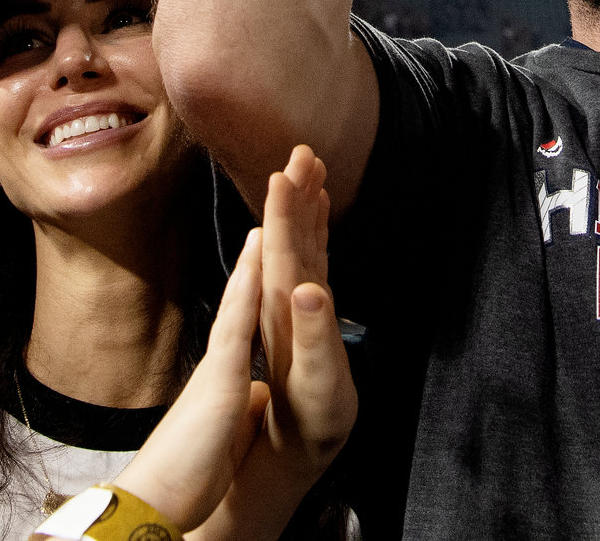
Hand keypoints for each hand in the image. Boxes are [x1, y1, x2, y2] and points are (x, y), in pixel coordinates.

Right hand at [112, 229, 269, 531]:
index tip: (271, 241)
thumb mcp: (217, 428)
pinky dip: (247, 286)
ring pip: (242, 296)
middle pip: (246, 295)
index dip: (261, 279)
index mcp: (225, 375)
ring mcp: (219, 366)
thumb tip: (243, 397)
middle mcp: (221, 362)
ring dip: (259, 251)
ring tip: (274, 205)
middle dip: (264, 251)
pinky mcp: (220, 380)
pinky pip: (237, 323)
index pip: (248, 317)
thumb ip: (228, 403)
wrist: (157, 501)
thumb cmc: (185, 474)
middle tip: (277, 204)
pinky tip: (257, 252)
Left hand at [249, 146, 355, 473]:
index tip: (286, 171)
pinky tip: (318, 212)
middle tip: (304, 151)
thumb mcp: (313, 382)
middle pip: (288, 240)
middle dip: (296, 196)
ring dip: (304, 209)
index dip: (285, 212)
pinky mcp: (306, 316)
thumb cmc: (305, 419)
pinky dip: (314, 234)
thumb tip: (309, 289)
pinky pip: (309, 262)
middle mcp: (284, 304)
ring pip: (298, 247)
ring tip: (311, 170)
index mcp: (281, 312)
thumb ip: (312, 335)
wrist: (291, 448)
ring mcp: (294, 308)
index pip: (281, 251)